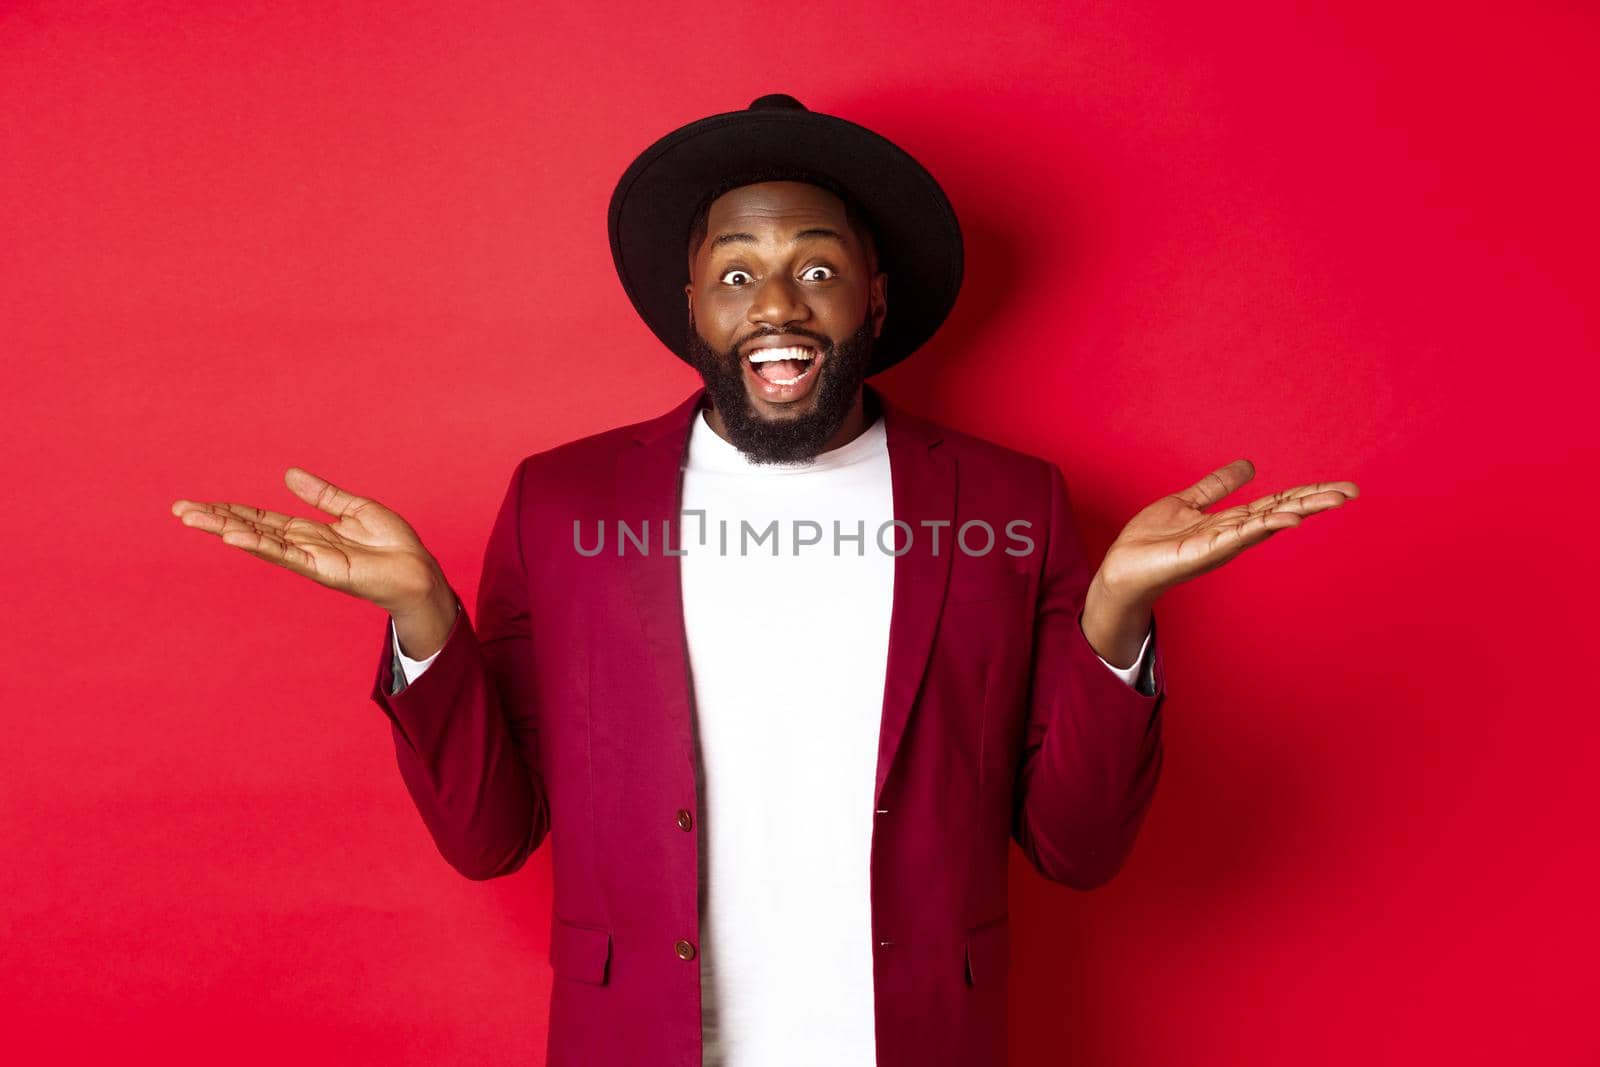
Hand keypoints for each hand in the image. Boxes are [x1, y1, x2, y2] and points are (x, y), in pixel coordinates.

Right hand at [171, 467, 445, 616]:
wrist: (417, 570)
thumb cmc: (392, 543)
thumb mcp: (354, 508)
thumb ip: (321, 495)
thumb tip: (288, 475)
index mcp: (309, 532)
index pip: (261, 519)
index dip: (232, 511)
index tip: (200, 503)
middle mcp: (303, 546)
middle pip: (251, 528)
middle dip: (215, 519)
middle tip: (178, 509)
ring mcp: (309, 559)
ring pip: (259, 540)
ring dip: (225, 529)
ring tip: (192, 518)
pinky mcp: (322, 569)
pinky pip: (285, 555)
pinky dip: (259, 545)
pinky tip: (233, 537)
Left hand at [1096, 459, 1358, 602]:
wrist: (1122, 567)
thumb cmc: (1150, 540)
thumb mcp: (1187, 502)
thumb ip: (1217, 487)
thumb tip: (1249, 465)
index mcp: (1231, 521)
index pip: (1276, 503)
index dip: (1306, 493)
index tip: (1341, 487)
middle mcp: (1232, 534)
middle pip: (1281, 512)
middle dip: (1315, 502)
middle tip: (1352, 492)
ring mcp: (1221, 544)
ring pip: (1267, 523)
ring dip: (1300, 510)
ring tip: (1331, 500)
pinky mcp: (1203, 553)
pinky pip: (1238, 536)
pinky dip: (1263, 526)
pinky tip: (1287, 518)